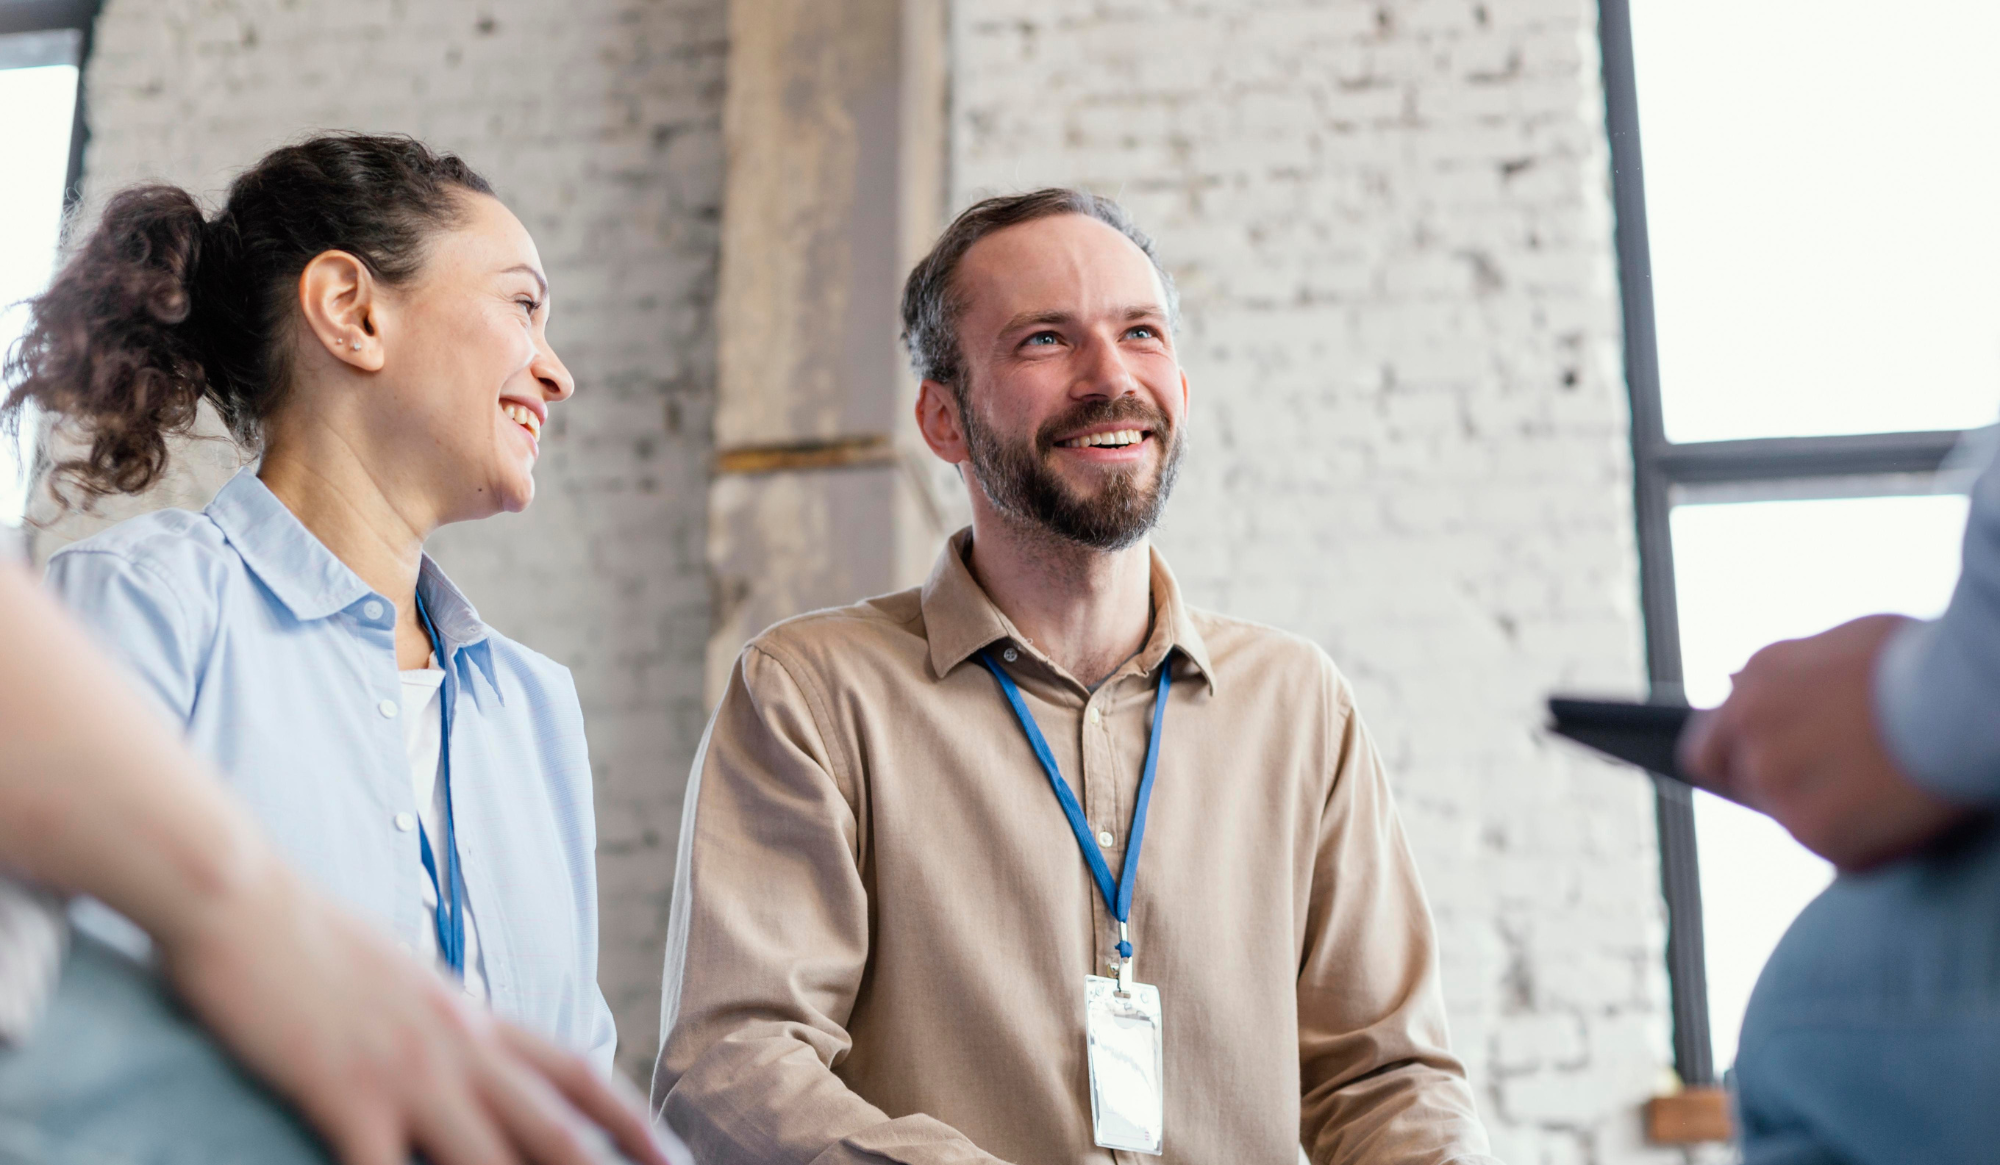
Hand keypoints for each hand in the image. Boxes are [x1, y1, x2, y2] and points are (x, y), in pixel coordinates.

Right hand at [154, 861, 678, 1164]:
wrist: (241, 898)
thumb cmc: (307, 939)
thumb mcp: (401, 979)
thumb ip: (442, 1021)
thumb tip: (466, 1047)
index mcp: (474, 1017)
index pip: (576, 1071)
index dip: (631, 1119)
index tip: (674, 1157)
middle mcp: (458, 1046)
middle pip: (554, 1127)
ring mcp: (406, 1072)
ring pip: (487, 1160)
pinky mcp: (343, 1092)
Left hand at [1679, 614, 1968, 870]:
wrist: (1968, 694)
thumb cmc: (1922, 662)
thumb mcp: (1839, 646)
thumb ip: (1785, 678)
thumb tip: (1734, 686)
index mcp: (1753, 687)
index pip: (1705, 752)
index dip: (1733, 767)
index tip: (1760, 776)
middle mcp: (1752, 736)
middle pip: (1754, 789)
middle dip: (1795, 789)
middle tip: (1854, 778)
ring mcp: (1778, 786)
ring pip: (1798, 823)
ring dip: (1838, 818)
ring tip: (1890, 787)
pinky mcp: (1815, 830)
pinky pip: (1841, 854)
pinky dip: (1873, 847)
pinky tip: (1906, 815)